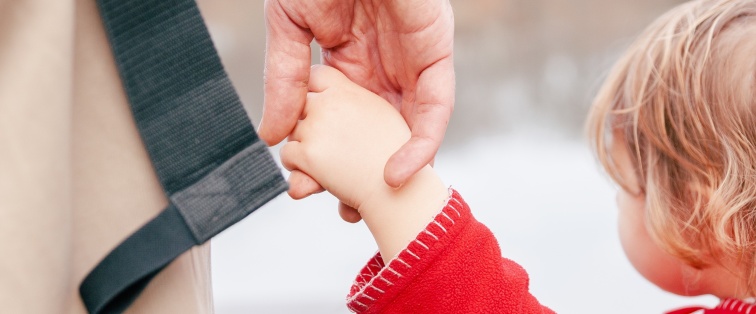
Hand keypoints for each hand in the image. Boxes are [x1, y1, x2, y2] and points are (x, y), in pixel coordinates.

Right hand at [261, 0, 454, 220]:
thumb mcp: (289, 29)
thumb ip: (284, 80)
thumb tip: (272, 136)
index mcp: (345, 65)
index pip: (337, 123)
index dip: (322, 155)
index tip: (302, 186)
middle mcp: (380, 72)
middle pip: (371, 135)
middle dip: (354, 172)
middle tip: (337, 209)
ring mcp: (410, 66)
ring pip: (404, 132)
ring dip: (387, 171)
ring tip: (362, 207)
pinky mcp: (435, 57)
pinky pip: (434, 110)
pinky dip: (419, 144)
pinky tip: (395, 174)